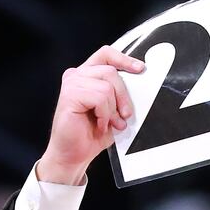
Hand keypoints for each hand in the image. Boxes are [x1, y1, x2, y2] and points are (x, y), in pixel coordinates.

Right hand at [38, 46, 144, 184]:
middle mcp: (77, 76)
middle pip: (111, 71)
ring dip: (112, 110)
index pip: (106, 55)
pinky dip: (104, 114)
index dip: (124, 59)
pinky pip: (99, 98)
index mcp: (88, 76)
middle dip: (123, 96)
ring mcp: (72, 84)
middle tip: (124, 115)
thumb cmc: (90, 134)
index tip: (140, 69)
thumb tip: (137, 89)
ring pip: (107, 86)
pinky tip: (99, 124)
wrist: (74, 154)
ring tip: (108, 123)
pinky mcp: (70, 95)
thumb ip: (120, 97)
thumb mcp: (113, 112)